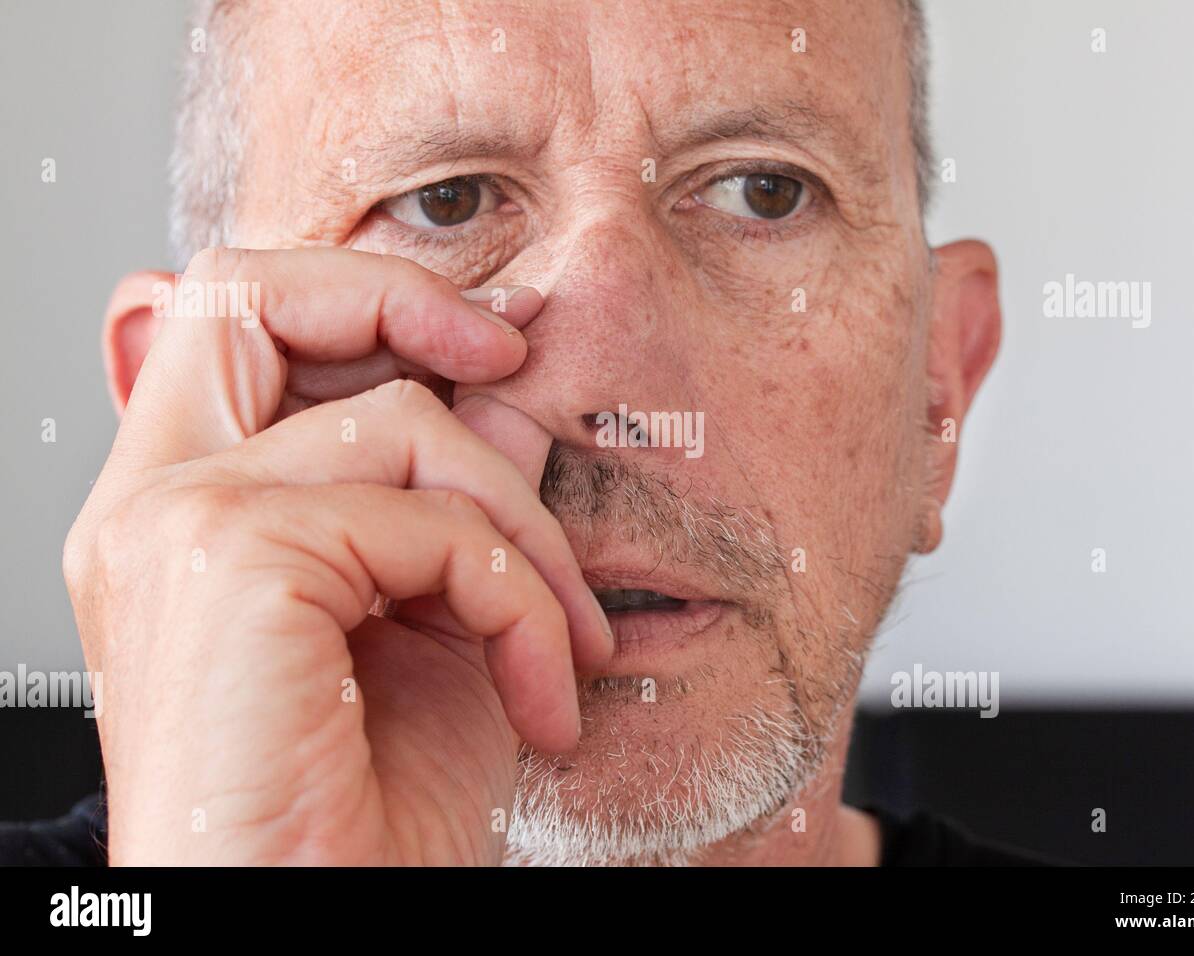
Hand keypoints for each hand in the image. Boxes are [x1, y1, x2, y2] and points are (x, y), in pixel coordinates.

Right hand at [63, 247, 611, 864]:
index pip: (236, 317)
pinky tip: (539, 694)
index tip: (483, 346)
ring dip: (525, 533)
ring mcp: (178, 525)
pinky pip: (432, 523)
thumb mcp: (434, 627)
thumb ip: (451, 497)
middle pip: (257, 294)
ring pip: (401, 423)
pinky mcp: (232, 560)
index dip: (362, 298)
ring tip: (562, 646)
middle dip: (408, 300)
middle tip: (517, 361)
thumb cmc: (368, 814)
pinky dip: (521, 604)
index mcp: (180, 511)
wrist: (323, 928)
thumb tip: (505, 393)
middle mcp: (151, 505)